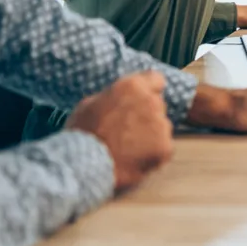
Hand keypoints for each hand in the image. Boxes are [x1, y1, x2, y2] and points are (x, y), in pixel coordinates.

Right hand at [66, 72, 173, 191]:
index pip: (155, 79)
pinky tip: (133, 160)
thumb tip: (120, 99)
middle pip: (156, 106)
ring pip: (161, 128)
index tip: (140, 101)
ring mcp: (161, 125)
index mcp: (132, 86)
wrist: (83, 166)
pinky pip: (162, 149)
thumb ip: (113, 98)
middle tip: (126, 132)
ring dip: (149, 136)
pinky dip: (152, 155)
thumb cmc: (82, 134)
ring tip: (126, 149)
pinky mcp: (165, 148)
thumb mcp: (90, 105)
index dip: (148, 90)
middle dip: (146, 116)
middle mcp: (152, 102)